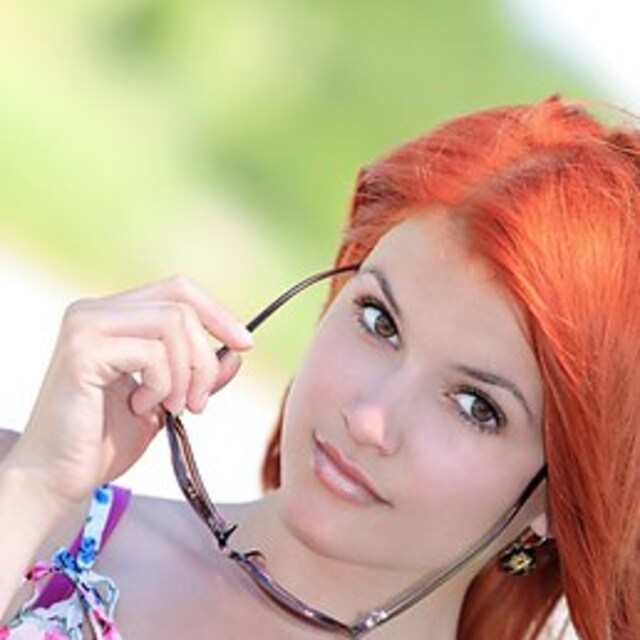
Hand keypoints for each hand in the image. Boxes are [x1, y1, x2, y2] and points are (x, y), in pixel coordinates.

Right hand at [6, 276, 252, 509]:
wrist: (59, 477)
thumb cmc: (107, 439)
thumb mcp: (168, 399)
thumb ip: (199, 372)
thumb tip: (238, 351)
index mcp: (113, 316)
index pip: (179, 291)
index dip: (218, 314)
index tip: (246, 344)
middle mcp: (95, 311)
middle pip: (182, 305)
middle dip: (204, 358)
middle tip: (198, 402)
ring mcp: (86, 325)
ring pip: (172, 324)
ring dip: (185, 374)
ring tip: (169, 407)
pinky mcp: (83, 349)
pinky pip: (152, 352)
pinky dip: (162, 386)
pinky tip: (140, 408)